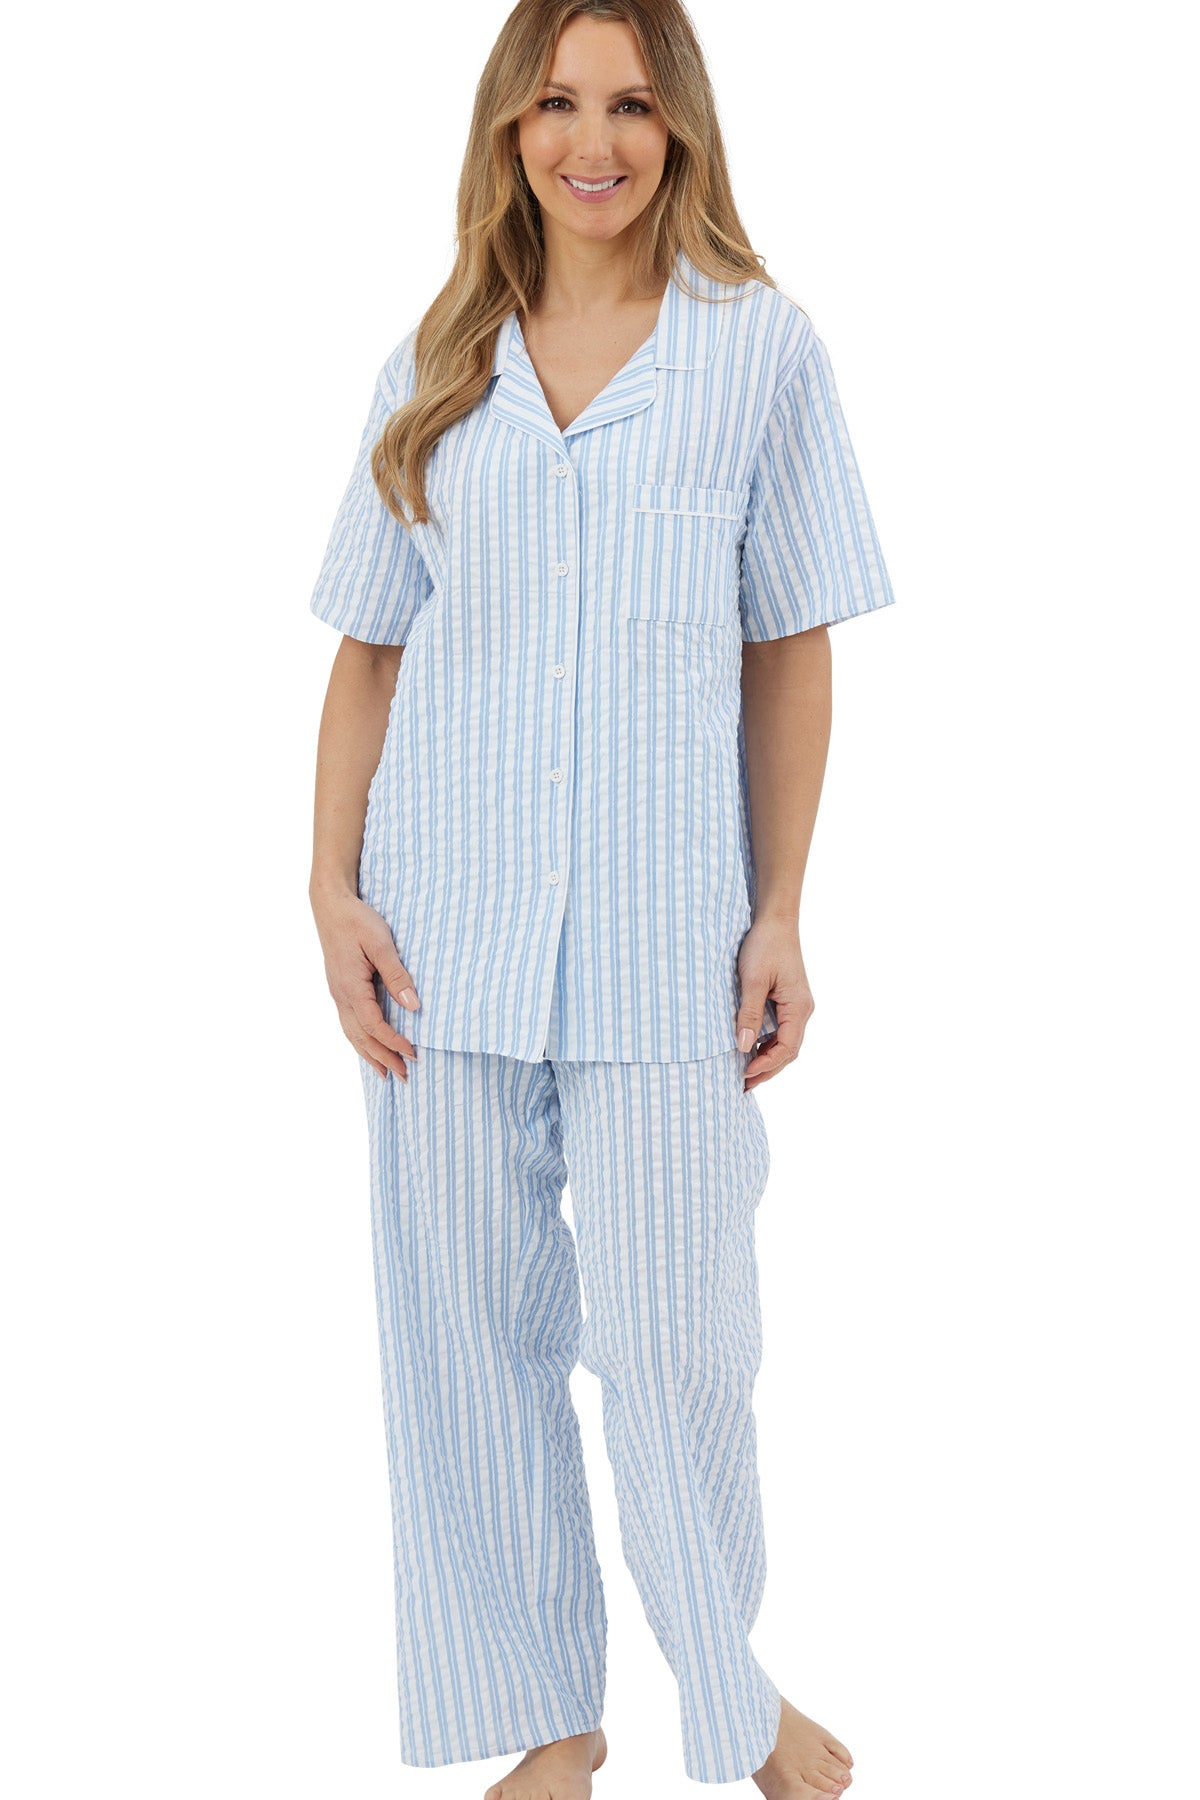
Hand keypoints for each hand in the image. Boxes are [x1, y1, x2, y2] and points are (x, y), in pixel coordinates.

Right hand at [312, 890, 419, 1079]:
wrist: (331, 906)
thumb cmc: (357, 921)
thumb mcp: (381, 944)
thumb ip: (397, 975)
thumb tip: (413, 1006)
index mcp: (351, 988)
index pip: (374, 1025)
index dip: (394, 1042)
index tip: (414, 1053)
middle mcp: (341, 996)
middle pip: (361, 1037)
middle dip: (383, 1058)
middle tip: (405, 1076)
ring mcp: (337, 994)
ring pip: (352, 1034)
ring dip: (369, 1055)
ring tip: (385, 1074)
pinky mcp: (339, 988)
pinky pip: (348, 1023)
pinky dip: (359, 1041)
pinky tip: (366, 1047)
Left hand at [734, 915, 813, 1091]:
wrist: (775, 921)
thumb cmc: (765, 946)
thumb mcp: (753, 981)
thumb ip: (749, 1014)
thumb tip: (744, 1047)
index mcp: (799, 1007)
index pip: (787, 1048)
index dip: (766, 1064)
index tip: (744, 1073)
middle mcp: (803, 1010)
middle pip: (788, 1051)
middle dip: (767, 1070)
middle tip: (743, 1086)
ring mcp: (797, 1005)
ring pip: (785, 1042)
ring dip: (767, 1059)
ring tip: (745, 1074)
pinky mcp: (788, 1000)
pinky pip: (781, 1030)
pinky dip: (767, 1044)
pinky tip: (751, 1049)